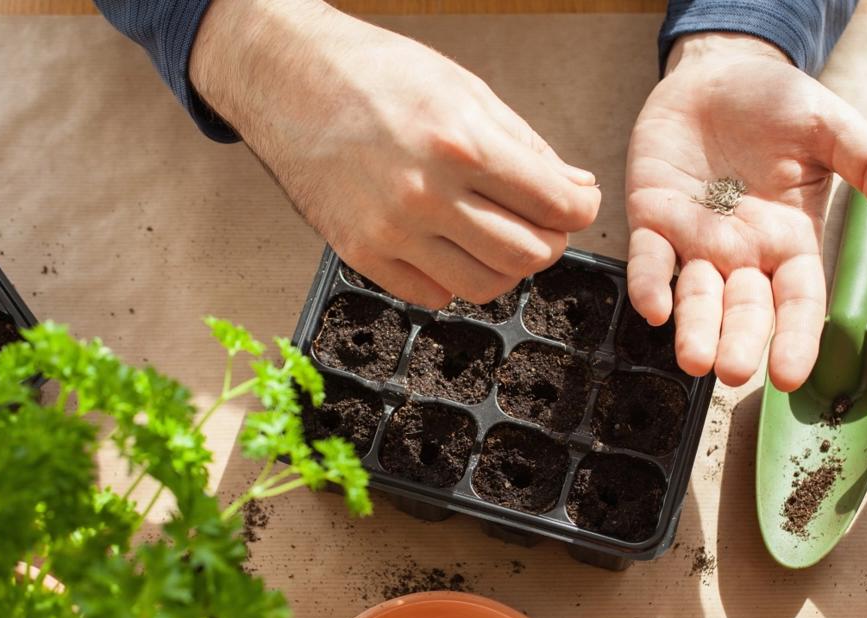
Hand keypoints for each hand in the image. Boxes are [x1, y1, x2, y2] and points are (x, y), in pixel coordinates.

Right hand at [191, 0, 600, 308]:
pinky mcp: (360, 253)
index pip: (556, 205)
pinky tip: (448, 246)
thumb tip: (573, 188)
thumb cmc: (373, 74)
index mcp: (462, 143)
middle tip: (541, 225)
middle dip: (549, 242)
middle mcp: (427, 194)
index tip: (577, 204)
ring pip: (484, 286)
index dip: (580, 209)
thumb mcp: (464, 89)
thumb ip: (524, 145)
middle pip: (528, 255)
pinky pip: (432, 294)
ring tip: (496, 238)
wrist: (286, 79)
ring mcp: (391, 231)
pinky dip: (452, 278)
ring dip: (504, 268)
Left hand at [625, 33, 866, 388]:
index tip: (792, 376)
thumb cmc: (778, 103)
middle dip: (738, 342)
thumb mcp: (832, 129)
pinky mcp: (653, 218)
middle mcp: (742, 252)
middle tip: (734, 373)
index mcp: (790, 241)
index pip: (797, 300)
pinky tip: (652, 308)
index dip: (795, 338)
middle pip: (743, 309)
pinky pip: (649, 259)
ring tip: (694, 360)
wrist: (719, 70)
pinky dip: (649, 284)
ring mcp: (695, 240)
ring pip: (695, 296)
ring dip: (694, 329)